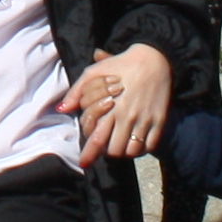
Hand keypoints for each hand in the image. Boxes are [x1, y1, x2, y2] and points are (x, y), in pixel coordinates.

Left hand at [58, 44, 175, 162]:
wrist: (154, 59)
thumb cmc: (121, 65)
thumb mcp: (94, 73)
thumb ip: (77, 92)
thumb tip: (62, 109)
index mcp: (109, 107)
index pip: (96, 138)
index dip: (89, 154)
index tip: (84, 162)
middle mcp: (127, 116)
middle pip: (114, 149)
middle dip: (107, 152)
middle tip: (105, 149)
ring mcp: (144, 119)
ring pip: (132, 150)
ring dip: (124, 152)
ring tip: (120, 146)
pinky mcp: (159, 120)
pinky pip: (150, 145)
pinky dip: (142, 149)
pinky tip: (136, 144)